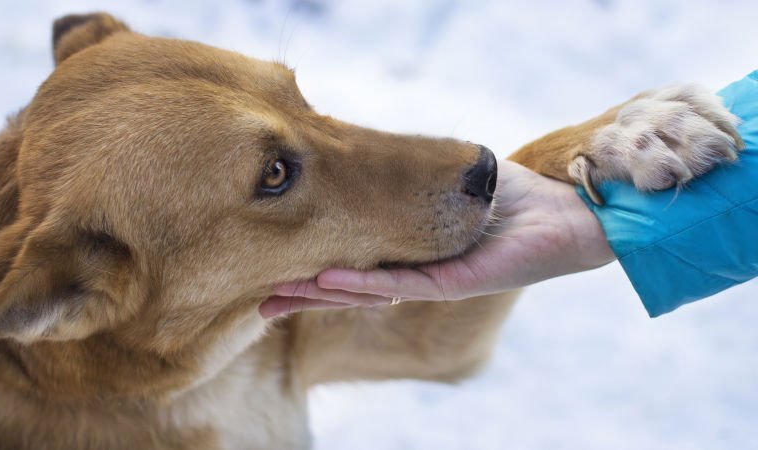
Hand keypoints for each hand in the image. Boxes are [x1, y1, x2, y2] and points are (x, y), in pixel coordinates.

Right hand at [259, 160, 615, 317]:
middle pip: (351, 290)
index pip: (355, 265)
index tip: (277, 270)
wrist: (565, 210)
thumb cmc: (514, 195)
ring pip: (366, 293)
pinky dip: (361, 283)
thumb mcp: (450, 181)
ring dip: (321, 294)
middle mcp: (417, 274)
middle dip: (305, 297)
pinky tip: (325, 281)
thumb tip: (376, 157)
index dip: (317, 271)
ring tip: (277, 298)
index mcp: (411, 253)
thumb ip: (413, 178)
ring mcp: (433, 283)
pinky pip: (399, 284)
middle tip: (261, 304)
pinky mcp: (453, 284)